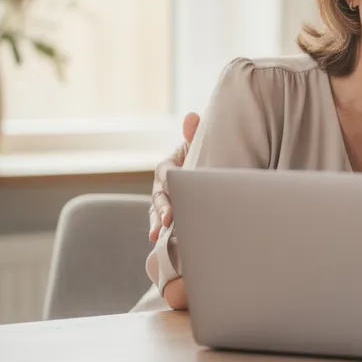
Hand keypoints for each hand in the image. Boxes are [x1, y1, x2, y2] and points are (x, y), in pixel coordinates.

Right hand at [149, 112, 200, 240]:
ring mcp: (164, 203)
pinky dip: (162, 234)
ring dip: (155, 224)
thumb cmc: (200, 158)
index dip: (167, 182)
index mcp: (167, 167)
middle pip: (158, 197)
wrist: (205, 176)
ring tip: (156, 236)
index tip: (169, 186)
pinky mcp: (170, 217)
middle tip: (166, 219)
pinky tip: (161, 245)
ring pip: (156, 213)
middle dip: (161, 208)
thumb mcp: (197, 145)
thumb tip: (192, 116)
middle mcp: (162, 186)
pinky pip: (163, 226)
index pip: (164, 173)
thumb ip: (193, 134)